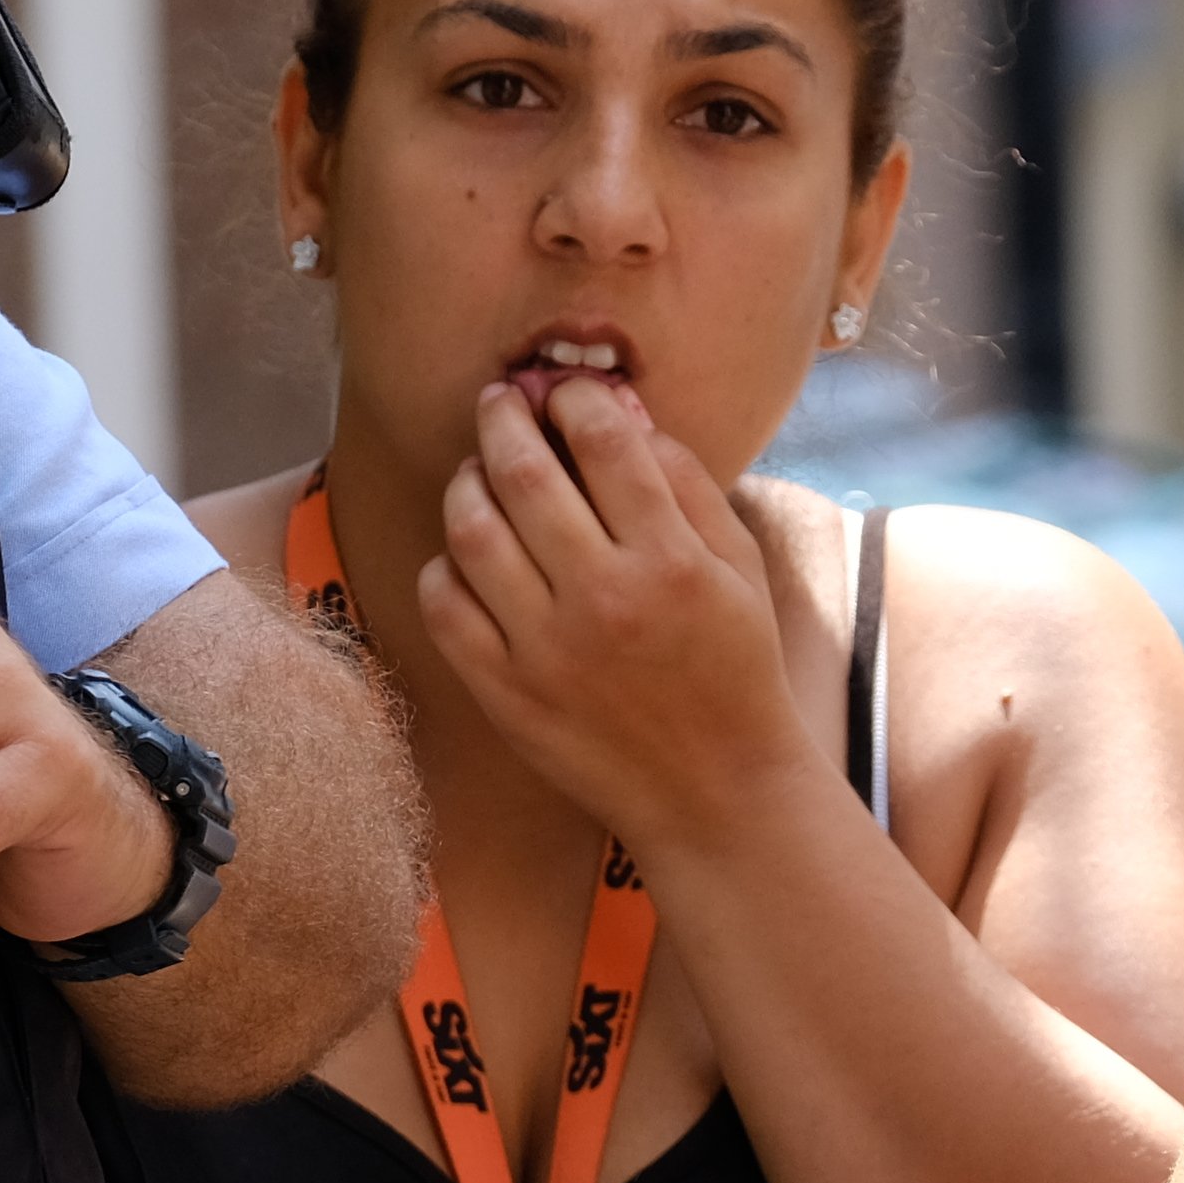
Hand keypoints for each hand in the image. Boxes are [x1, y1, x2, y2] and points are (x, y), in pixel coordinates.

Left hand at [414, 378, 824, 856]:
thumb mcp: (739, 568)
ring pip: (472, 531)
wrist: (716, 790)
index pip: (605, 443)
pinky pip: (444, 604)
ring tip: (477, 471)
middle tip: (500, 401)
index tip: (566, 392)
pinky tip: (466, 554)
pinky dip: (444, 564)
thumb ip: (686, 484)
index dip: (576, 399)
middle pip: (525, 473)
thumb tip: (622, 411)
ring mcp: (546, 650)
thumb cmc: (735, 668)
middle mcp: (605, 598)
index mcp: (672, 561)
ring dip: (466, 481)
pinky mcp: (506, 693)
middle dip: (505, 418)